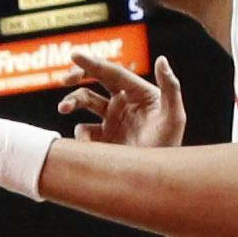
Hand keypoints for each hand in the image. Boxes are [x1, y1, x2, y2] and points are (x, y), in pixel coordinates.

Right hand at [53, 49, 188, 149]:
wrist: (155, 181)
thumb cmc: (170, 147)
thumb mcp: (175, 117)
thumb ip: (171, 87)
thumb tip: (161, 59)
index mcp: (139, 93)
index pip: (113, 73)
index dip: (93, 63)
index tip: (74, 55)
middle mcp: (123, 103)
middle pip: (96, 80)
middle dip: (78, 75)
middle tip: (64, 79)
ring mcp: (111, 121)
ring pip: (85, 101)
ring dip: (71, 101)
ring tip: (62, 108)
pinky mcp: (102, 140)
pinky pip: (83, 132)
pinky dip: (79, 135)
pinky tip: (84, 144)